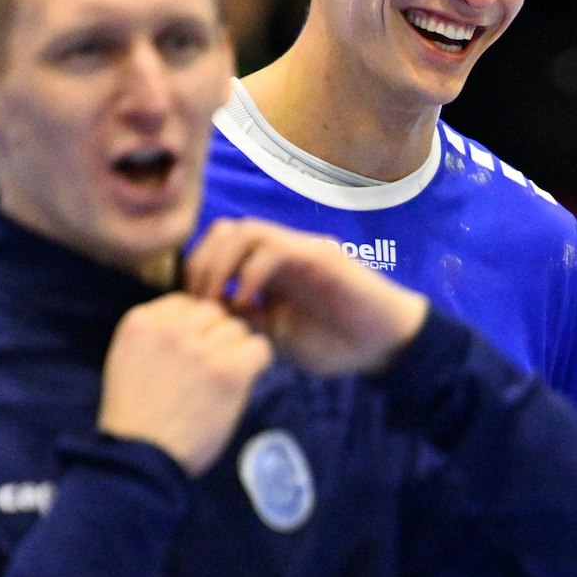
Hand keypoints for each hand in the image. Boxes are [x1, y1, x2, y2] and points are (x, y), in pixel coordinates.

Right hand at [99, 294, 271, 475]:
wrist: (139, 457)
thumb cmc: (136, 417)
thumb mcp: (130, 361)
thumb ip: (160, 336)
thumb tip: (201, 320)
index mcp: (140, 322)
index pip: (185, 302)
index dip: (196, 327)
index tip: (192, 352)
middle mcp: (170, 328)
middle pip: (214, 312)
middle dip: (216, 336)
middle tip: (211, 368)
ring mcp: (199, 348)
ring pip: (237, 328)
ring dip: (236, 350)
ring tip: (222, 380)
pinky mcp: (228, 371)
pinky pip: (260, 348)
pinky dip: (258, 362)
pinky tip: (244, 380)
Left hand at [185, 218, 428, 375]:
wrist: (384, 346)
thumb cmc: (336, 343)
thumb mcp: (276, 335)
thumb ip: (248, 318)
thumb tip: (210, 308)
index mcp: (269, 271)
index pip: (219, 247)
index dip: (197, 271)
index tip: (192, 307)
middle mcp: (282, 253)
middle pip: (224, 230)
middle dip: (202, 262)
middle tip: (199, 301)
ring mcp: (301, 251)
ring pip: (244, 230)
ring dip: (220, 262)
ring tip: (217, 298)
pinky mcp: (320, 256)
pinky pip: (274, 248)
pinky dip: (250, 271)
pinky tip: (248, 300)